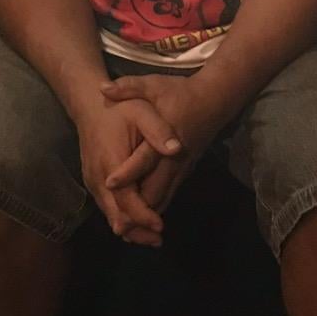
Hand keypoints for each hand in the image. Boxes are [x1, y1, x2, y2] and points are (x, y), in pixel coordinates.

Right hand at [76, 94, 185, 246]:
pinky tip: (137, 224)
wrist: (90, 105)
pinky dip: (122, 217)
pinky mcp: (93, 182)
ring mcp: (92, 182)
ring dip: (130, 227)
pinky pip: (107, 206)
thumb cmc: (120, 109)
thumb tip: (176, 149)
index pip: (126, 200)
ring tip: (151, 238)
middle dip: (137, 230)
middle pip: (116, 214)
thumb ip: (159, 131)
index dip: (143, 216)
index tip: (160, 226)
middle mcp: (97, 177)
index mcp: (110, 162)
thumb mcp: (143, 111)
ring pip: (110, 214)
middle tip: (158, 241)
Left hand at [98, 74, 218, 211]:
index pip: (144, 157)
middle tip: (116, 223)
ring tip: (126, 231)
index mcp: (164, 135)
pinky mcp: (185, 172)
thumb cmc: (180, 92)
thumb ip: (129, 87)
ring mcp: (182, 167)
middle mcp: (174, 157)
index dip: (127, 171)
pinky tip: (142, 221)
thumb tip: (102, 88)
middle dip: (137, 207)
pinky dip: (155, 209)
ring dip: (146, 214)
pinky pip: (169, 195)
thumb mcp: (153, 85)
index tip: (109, 182)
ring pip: (163, 197)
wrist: (214, 101)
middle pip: (155, 188)